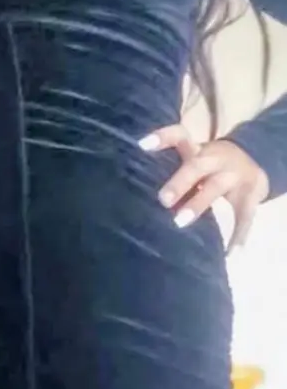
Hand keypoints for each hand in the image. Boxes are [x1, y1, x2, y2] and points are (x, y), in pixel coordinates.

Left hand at [139, 124, 268, 250]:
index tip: (141, 145)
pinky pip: (245, 215)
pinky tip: (233, 253)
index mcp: (197, 150)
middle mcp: (214, 159)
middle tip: (162, 200)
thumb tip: (133, 195)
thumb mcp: (193, 160)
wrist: (254, 163)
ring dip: (197, 204)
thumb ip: (170, 172)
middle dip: (179, 181)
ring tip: (179, 222)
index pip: (179, 136)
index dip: (162, 138)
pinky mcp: (250, 194)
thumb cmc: (208, 167)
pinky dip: (240, 235)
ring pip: (215, 188)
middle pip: (195, 166)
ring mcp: (233, 176)